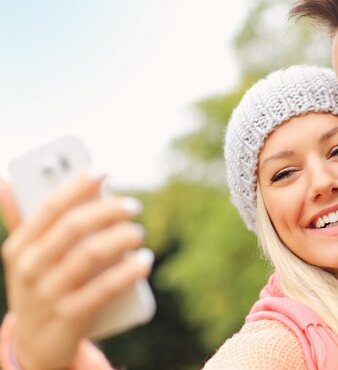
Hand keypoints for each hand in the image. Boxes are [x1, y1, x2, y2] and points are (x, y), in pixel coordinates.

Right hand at [0, 172, 152, 369]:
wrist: (35, 346)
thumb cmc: (41, 286)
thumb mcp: (28, 256)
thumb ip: (28, 221)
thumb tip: (6, 182)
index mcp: (20, 246)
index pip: (50, 207)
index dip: (77, 185)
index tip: (103, 170)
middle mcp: (29, 268)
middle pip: (73, 228)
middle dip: (107, 211)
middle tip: (133, 206)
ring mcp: (47, 295)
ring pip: (89, 256)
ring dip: (120, 239)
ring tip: (139, 233)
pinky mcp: (68, 318)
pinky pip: (102, 290)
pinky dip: (127, 272)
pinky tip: (144, 262)